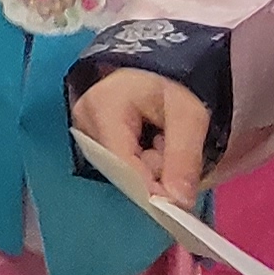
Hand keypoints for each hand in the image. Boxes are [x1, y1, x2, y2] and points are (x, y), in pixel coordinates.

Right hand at [72, 68, 212, 206]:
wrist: (160, 71)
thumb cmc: (172, 84)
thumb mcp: (189, 114)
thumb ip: (184, 159)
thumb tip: (179, 204)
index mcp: (102, 105)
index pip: (122, 163)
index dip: (151, 187)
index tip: (179, 203)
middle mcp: (83, 122)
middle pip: (121, 170)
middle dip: (154, 171)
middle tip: (173, 148)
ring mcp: (84, 133)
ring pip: (122, 172)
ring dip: (150, 169)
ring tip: (163, 142)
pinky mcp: (90, 141)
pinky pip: (120, 167)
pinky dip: (142, 164)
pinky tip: (151, 145)